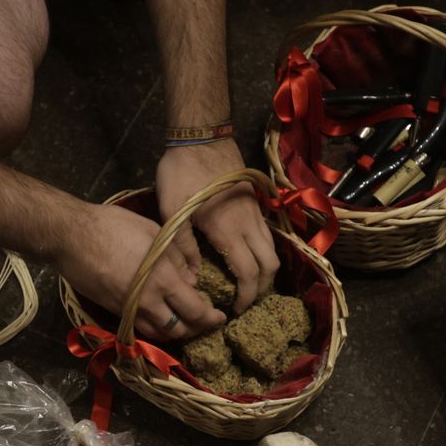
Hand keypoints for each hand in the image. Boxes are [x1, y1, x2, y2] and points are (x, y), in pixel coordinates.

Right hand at [55, 201, 224, 340]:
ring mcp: (129, 310)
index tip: (221, 316)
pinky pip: (141, 328)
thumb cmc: (113, 226)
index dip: (212, 318)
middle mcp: (149, 302)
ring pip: (160, 334)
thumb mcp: (155, 232)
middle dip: (197, 329)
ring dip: (176, 332)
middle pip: (180, 329)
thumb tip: (192, 278)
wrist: (72, 237)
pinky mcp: (114, 311)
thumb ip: (178, 257)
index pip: (196, 311)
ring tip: (185, 323)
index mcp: (164, 280)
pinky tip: (160, 319)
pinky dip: (155, 330)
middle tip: (206, 323)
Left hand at [156, 139, 278, 313]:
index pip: (249, 275)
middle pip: (271, 265)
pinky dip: (263, 251)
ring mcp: (256, 212)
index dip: (246, 297)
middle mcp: (250, 224)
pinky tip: (246, 255)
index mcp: (230, 231)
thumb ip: (182, 247)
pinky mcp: (256, 202)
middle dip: (262, 288)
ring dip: (265, 270)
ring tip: (248, 282)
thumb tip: (193, 278)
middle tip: (245, 301)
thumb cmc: (183, 173)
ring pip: (272, 249)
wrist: (202, 135)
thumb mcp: (172, 211)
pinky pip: (267, 234)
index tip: (236, 310)